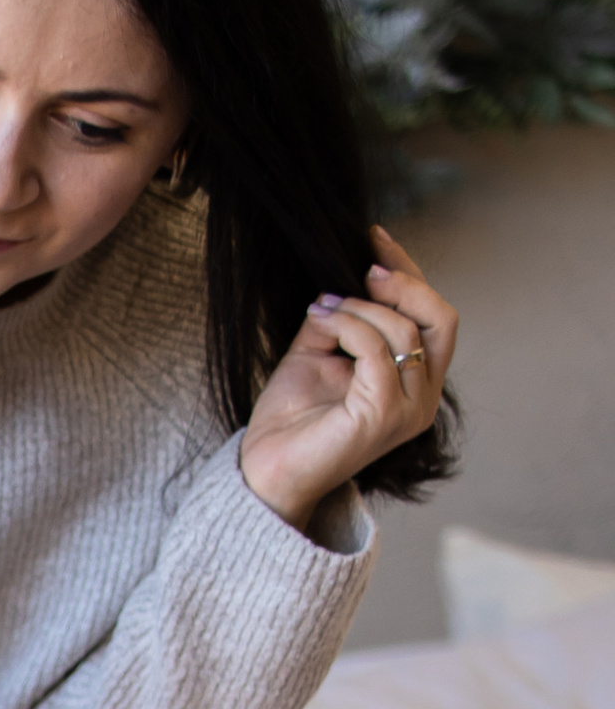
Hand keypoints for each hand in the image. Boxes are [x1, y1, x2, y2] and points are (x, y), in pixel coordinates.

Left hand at [238, 226, 456, 528]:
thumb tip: (343, 281)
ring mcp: (409, 409)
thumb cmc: (291, 419)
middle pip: (442, 318)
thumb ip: (341, 318)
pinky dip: (348, 326)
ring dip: (359, 307)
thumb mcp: (318, 352)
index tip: (373, 237)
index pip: (433, 316)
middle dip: (404, 282)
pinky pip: (376, 348)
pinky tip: (320, 323)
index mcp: (416, 383)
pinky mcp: (384, 415)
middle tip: (362, 269)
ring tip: (322, 308)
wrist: (266, 471)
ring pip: (405, 329)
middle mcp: (423, 398)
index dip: (408, 271)